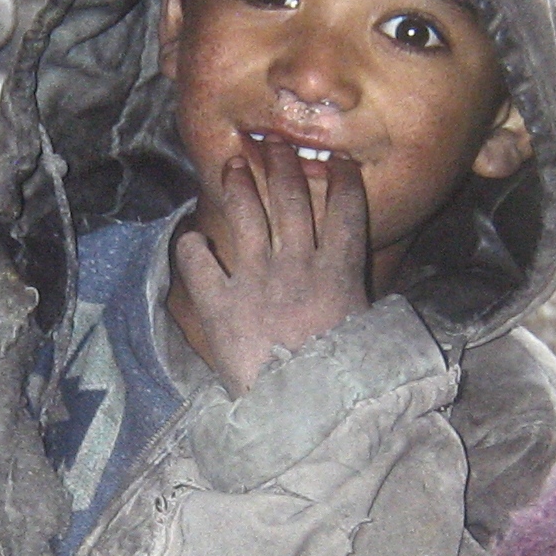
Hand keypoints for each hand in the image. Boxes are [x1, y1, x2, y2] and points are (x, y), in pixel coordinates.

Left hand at [169, 137, 370, 396]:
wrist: (307, 410)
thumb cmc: (343, 375)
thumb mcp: (364, 328)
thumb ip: (356, 293)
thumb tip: (355, 277)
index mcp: (339, 270)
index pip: (346, 208)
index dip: (341, 178)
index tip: (335, 160)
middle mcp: (297, 264)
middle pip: (292, 197)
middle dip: (283, 163)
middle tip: (273, 144)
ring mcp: (255, 280)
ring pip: (246, 214)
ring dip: (239, 185)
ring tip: (232, 165)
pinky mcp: (219, 304)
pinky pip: (199, 263)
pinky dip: (192, 247)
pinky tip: (192, 237)